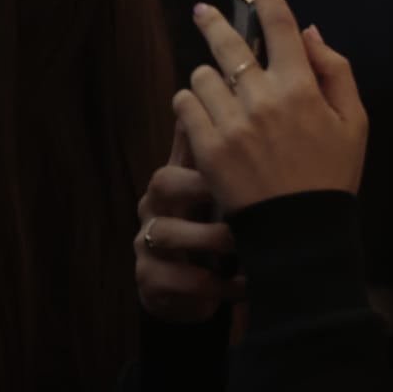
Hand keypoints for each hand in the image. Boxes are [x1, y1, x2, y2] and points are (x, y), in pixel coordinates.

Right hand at [134, 124, 245, 322]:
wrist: (186, 291)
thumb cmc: (207, 232)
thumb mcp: (216, 195)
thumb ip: (225, 157)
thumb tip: (243, 100)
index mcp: (175, 180)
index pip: (183, 149)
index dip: (205, 139)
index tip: (241, 140)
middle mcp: (155, 207)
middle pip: (163, 181)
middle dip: (203, 186)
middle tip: (242, 194)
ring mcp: (148, 243)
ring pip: (168, 233)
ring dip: (211, 239)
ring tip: (244, 244)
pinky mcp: (151, 280)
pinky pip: (179, 280)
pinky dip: (215, 284)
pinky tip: (244, 286)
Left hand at [174, 0, 367, 212]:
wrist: (301, 234)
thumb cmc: (331, 177)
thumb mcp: (354, 123)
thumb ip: (336, 71)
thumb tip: (309, 32)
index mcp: (302, 88)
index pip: (281, 23)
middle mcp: (264, 98)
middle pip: (229, 41)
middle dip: (212, 21)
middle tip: (202, 12)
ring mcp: (232, 123)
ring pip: (202, 74)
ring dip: (207, 77)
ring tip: (216, 93)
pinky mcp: (206, 147)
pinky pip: (184, 105)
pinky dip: (190, 103)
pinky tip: (202, 114)